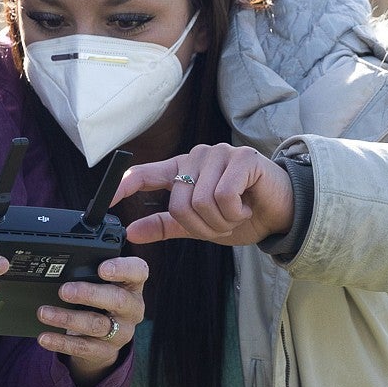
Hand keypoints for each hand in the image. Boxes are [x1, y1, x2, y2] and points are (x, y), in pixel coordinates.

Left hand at [34, 255, 147, 386]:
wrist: (105, 338)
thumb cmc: (101, 301)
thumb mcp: (103, 284)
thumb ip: (91, 273)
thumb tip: (61, 268)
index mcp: (133, 285)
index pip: (138, 272)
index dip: (122, 269)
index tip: (102, 268)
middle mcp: (131, 309)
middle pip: (117, 300)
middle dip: (89, 294)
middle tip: (64, 291)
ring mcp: (121, 332)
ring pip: (96, 325)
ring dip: (67, 318)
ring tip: (44, 313)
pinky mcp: (105, 351)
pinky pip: (82, 347)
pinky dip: (61, 342)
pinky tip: (45, 337)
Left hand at [113, 143, 294, 246]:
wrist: (281, 213)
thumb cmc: (240, 214)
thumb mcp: (197, 226)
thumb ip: (165, 226)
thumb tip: (130, 232)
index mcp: (182, 170)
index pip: (144, 174)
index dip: (123, 186)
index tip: (106, 202)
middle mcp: (197, 157)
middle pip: (178, 202)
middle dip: (201, 226)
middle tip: (221, 224)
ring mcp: (219, 154)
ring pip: (201, 201)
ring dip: (220, 221)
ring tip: (235, 214)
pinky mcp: (242, 158)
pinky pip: (223, 196)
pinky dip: (234, 212)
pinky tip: (246, 207)